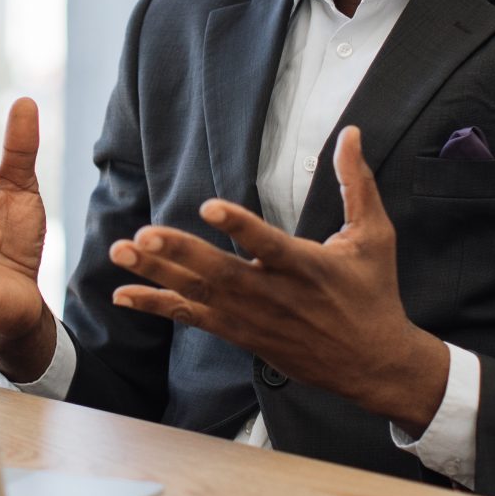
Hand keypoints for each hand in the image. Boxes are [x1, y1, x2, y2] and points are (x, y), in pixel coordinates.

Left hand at [109, 125, 450, 433]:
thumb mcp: (374, 236)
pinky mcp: (239, 333)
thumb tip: (351, 132)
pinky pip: (191, 318)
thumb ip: (357, 183)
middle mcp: (273, 294)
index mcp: (305, 266)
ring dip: (156, 273)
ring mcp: (252, 317)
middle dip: (178, 252)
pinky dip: (157, 304)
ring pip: (197, 294)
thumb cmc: (373, 293)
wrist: (372, 363)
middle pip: (219, 272)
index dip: (238, 225)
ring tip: (120, 251)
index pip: (267, 244)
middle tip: (143, 233)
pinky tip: (123, 295)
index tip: (209, 206)